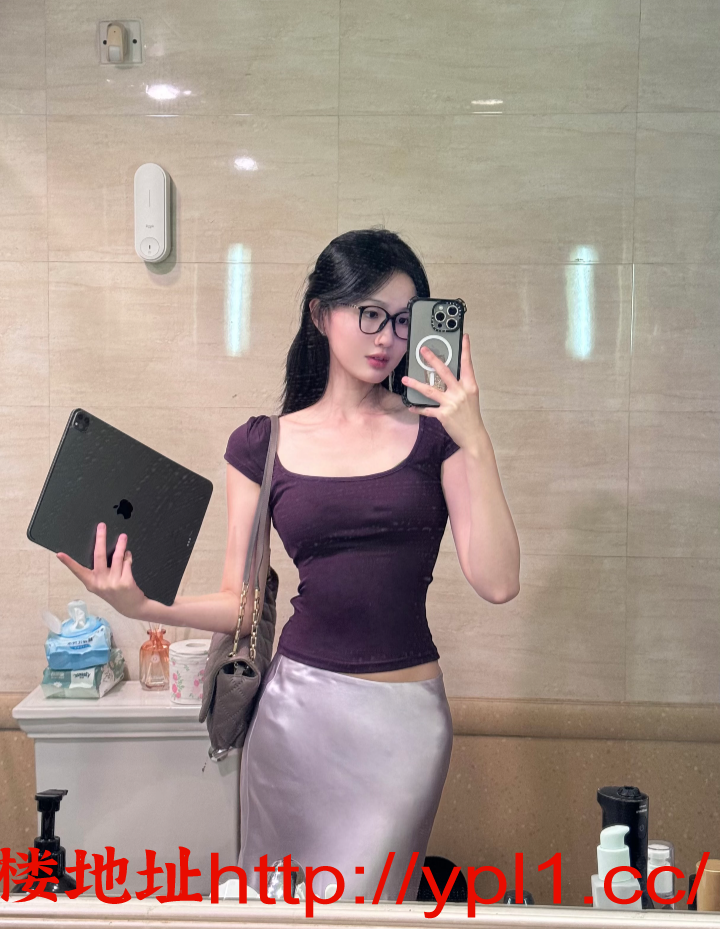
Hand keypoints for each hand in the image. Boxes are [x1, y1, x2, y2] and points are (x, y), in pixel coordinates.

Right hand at [56, 522, 149, 620]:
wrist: (131, 607)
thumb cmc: (114, 593)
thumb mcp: (102, 586)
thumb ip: (100, 571)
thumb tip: (103, 550)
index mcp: (91, 583)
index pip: (78, 571)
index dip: (68, 562)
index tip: (59, 554)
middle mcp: (100, 583)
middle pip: (99, 556)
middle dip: (100, 538)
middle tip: (101, 526)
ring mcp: (113, 582)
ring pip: (116, 557)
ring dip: (120, 545)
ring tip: (123, 536)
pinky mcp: (126, 582)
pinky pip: (126, 563)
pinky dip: (127, 556)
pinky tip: (128, 554)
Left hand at [401, 333, 486, 450]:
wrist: (473, 435)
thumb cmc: (471, 415)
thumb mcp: (470, 397)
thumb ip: (460, 385)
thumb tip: (446, 375)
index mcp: (469, 386)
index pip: (467, 365)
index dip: (466, 350)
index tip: (464, 337)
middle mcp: (460, 393)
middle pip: (444, 372)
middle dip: (432, 360)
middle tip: (422, 351)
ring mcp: (451, 403)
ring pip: (430, 391)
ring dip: (416, 384)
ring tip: (405, 379)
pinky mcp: (443, 415)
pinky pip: (427, 410)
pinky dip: (418, 408)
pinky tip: (410, 406)